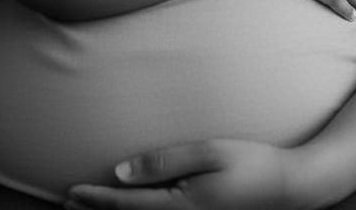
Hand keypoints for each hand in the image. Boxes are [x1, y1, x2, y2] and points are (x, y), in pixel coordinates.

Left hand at [65, 139, 317, 209]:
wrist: (289, 187)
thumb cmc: (251, 162)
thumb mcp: (208, 152)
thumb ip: (163, 161)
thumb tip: (120, 172)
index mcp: (183, 207)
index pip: (128, 206)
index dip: (96, 201)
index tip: (70, 194)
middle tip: (66, 205)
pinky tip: (127, 209)